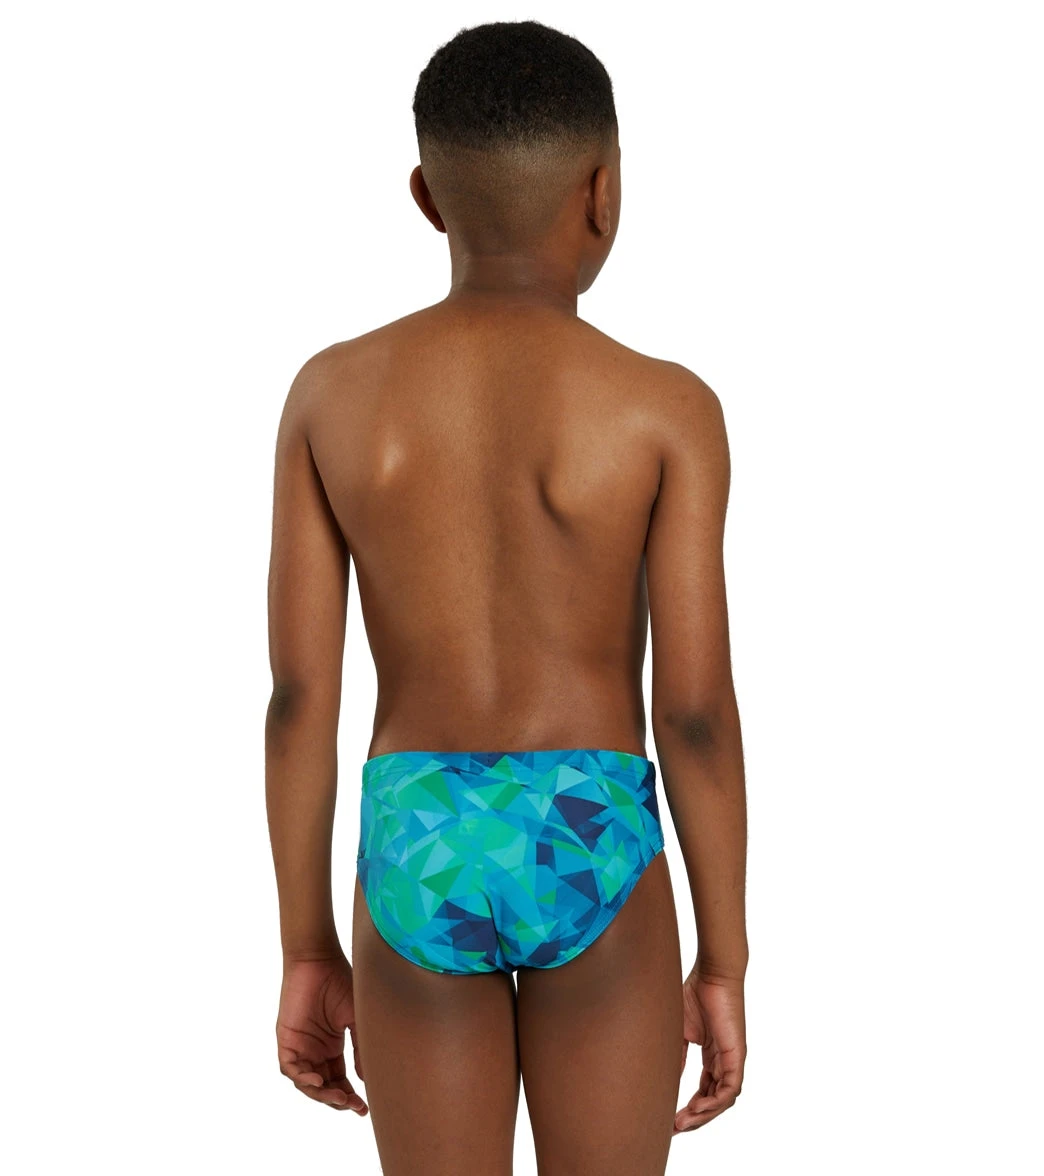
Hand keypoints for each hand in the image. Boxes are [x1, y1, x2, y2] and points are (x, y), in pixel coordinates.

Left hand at [276, 952, 368, 1113]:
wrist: (319, 959)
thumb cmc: (340, 982)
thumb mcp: (356, 1018)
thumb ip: (360, 1048)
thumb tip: (367, 1078)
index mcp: (332, 1046)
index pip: (340, 1079)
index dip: (350, 1095)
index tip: (364, 1107)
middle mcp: (315, 1050)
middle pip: (325, 1086)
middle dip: (338, 1100)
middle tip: (353, 1106)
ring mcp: (300, 1047)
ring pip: (307, 1083)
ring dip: (322, 1094)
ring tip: (339, 1098)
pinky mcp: (286, 1040)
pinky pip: (291, 1069)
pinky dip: (303, 1079)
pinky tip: (319, 1082)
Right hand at [673, 965, 745, 1133]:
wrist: (713, 972)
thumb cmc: (696, 991)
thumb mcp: (680, 1029)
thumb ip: (676, 1053)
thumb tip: (667, 1078)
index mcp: (711, 1053)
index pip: (704, 1089)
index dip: (689, 1106)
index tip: (671, 1119)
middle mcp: (723, 1060)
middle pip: (713, 1099)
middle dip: (695, 1117)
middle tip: (675, 1128)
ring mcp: (732, 1058)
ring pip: (722, 1099)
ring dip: (703, 1115)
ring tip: (683, 1123)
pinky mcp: (737, 1054)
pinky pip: (730, 1089)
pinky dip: (715, 1103)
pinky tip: (697, 1108)